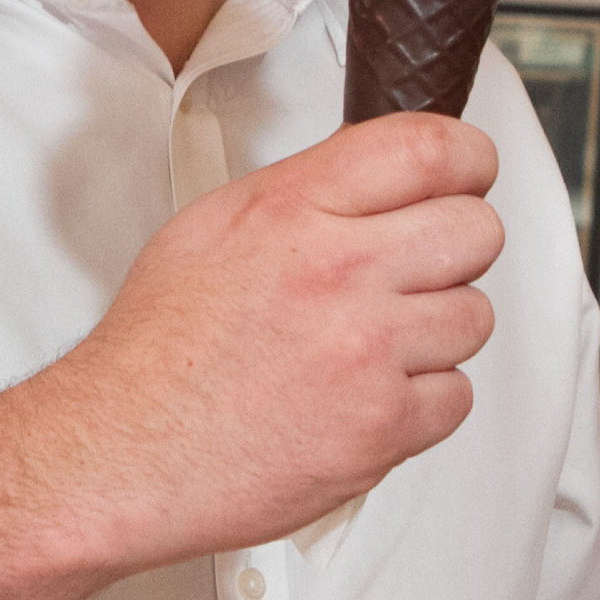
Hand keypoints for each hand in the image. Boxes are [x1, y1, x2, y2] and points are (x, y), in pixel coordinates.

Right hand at [0, 113, 501, 599]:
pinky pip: (457, 396)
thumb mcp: (211, 227)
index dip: (466, 163)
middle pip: (476, 230)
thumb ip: (303, 194)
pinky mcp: (384, 425)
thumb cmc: (158, 351)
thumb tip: (375, 178)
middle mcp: (337, 269)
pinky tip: (366, 396)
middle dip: (453, 249)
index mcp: (291, 208)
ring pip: (474, 316)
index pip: (432, 148)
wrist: (123, 450)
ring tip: (372, 345)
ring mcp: (367, 349)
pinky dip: (421, 403)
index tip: (464, 180)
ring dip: (436, 332)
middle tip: (413, 272)